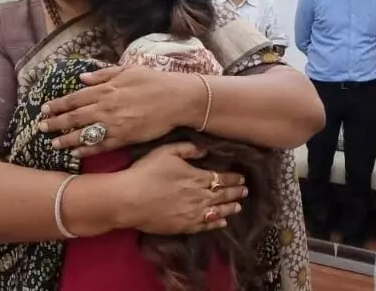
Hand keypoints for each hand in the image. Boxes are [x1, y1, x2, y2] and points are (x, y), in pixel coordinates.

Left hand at [39, 66, 189, 156]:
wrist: (176, 99)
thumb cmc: (154, 81)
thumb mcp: (127, 70)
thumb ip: (103, 75)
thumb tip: (83, 78)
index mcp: (105, 89)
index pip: (75, 98)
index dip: (58, 104)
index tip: (44, 109)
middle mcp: (105, 107)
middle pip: (74, 117)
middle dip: (55, 123)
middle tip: (40, 128)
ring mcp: (113, 124)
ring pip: (83, 133)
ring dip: (66, 139)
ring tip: (52, 144)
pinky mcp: (123, 138)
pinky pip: (100, 146)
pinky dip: (86, 150)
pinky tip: (75, 154)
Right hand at [114, 142, 245, 234]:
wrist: (130, 199)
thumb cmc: (146, 172)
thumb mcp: (166, 152)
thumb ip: (188, 149)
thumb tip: (205, 151)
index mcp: (197, 177)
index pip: (221, 178)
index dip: (233, 178)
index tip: (241, 177)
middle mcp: (200, 196)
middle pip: (223, 195)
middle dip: (236, 192)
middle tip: (245, 191)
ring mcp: (193, 213)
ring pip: (218, 211)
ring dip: (230, 208)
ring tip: (238, 206)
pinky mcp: (184, 226)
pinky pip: (205, 225)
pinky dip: (216, 223)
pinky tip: (222, 222)